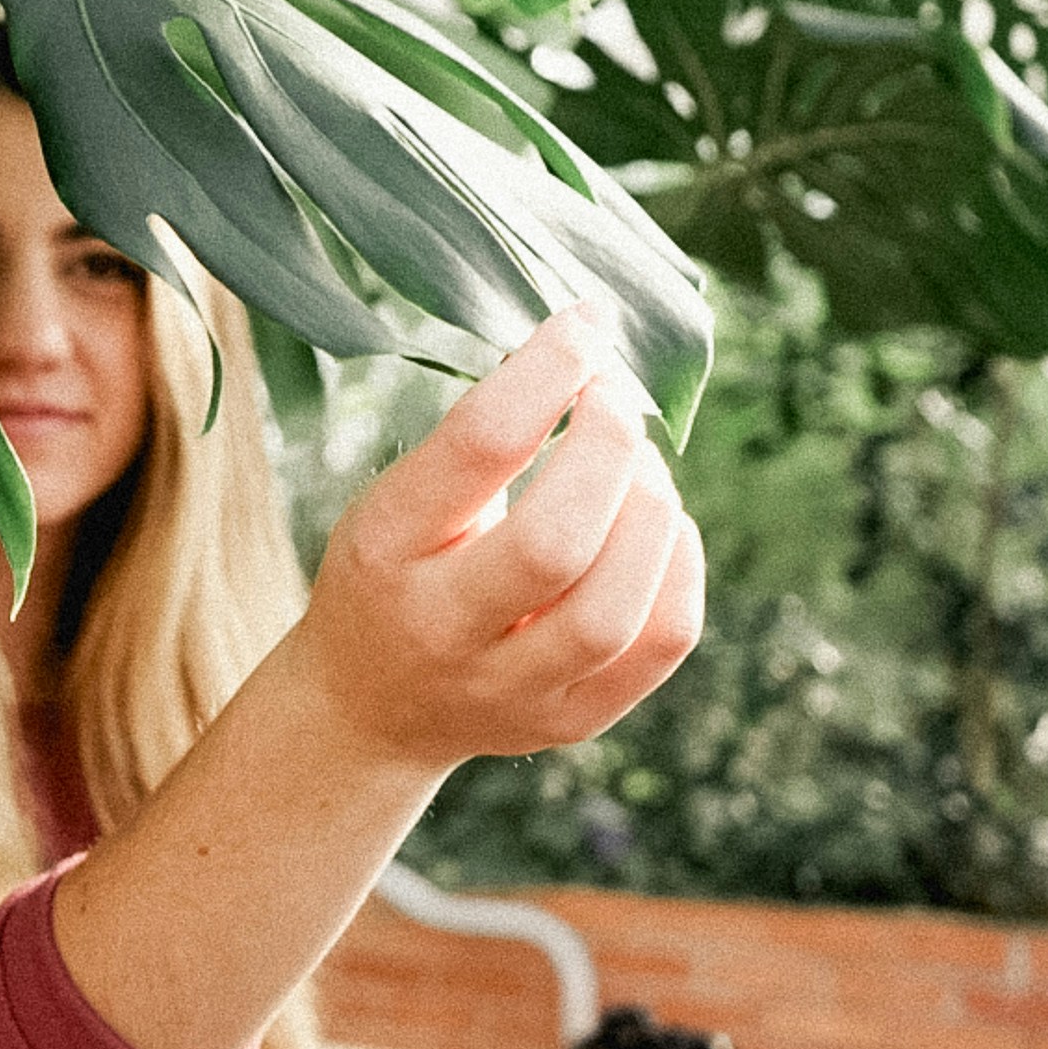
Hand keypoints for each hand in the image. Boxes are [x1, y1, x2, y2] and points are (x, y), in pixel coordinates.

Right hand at [285, 306, 704, 769]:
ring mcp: (510, 690)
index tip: (582, 327)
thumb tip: (587, 349)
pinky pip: (661, 643)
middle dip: (609, 446)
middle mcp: (441, 629)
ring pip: (615, 608)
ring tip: (639, 464)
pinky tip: (659, 526)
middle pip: (556, 543)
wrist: (368, 708)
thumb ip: (480, 442)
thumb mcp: (396, 500)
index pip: (479, 448)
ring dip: (652, 507)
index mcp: (386, 549)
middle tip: (613, 397)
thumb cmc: (392, 571)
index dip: (548, 370)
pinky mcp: (570, 721)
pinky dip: (679, 563)